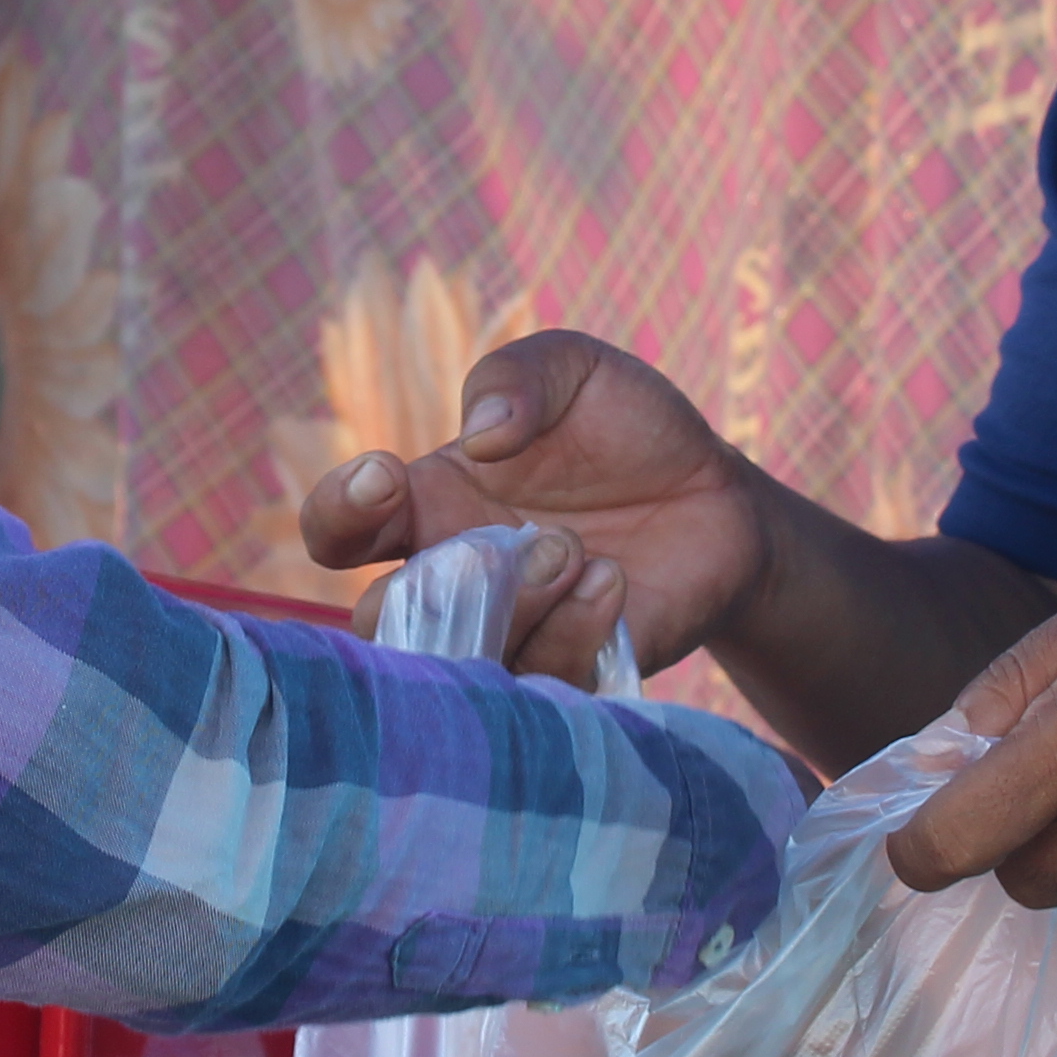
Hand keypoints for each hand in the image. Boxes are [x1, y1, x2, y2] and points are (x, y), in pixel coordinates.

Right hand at [292, 331, 773, 682]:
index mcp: (431, 503)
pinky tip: (611, 580)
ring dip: (511, 608)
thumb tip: (484, 435)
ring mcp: (512, 633)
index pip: (340, 530)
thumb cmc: (626, 428)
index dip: (339, 512)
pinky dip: (570, 632)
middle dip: (424, 592)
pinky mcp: (575, 673)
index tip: (386, 475)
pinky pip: (541, 686)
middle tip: (501, 543)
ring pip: (460, 665)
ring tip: (573, 551)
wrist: (718, 494)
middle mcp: (456, 580)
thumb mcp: (574, 370)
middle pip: (380, 624)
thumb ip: (518, 376)